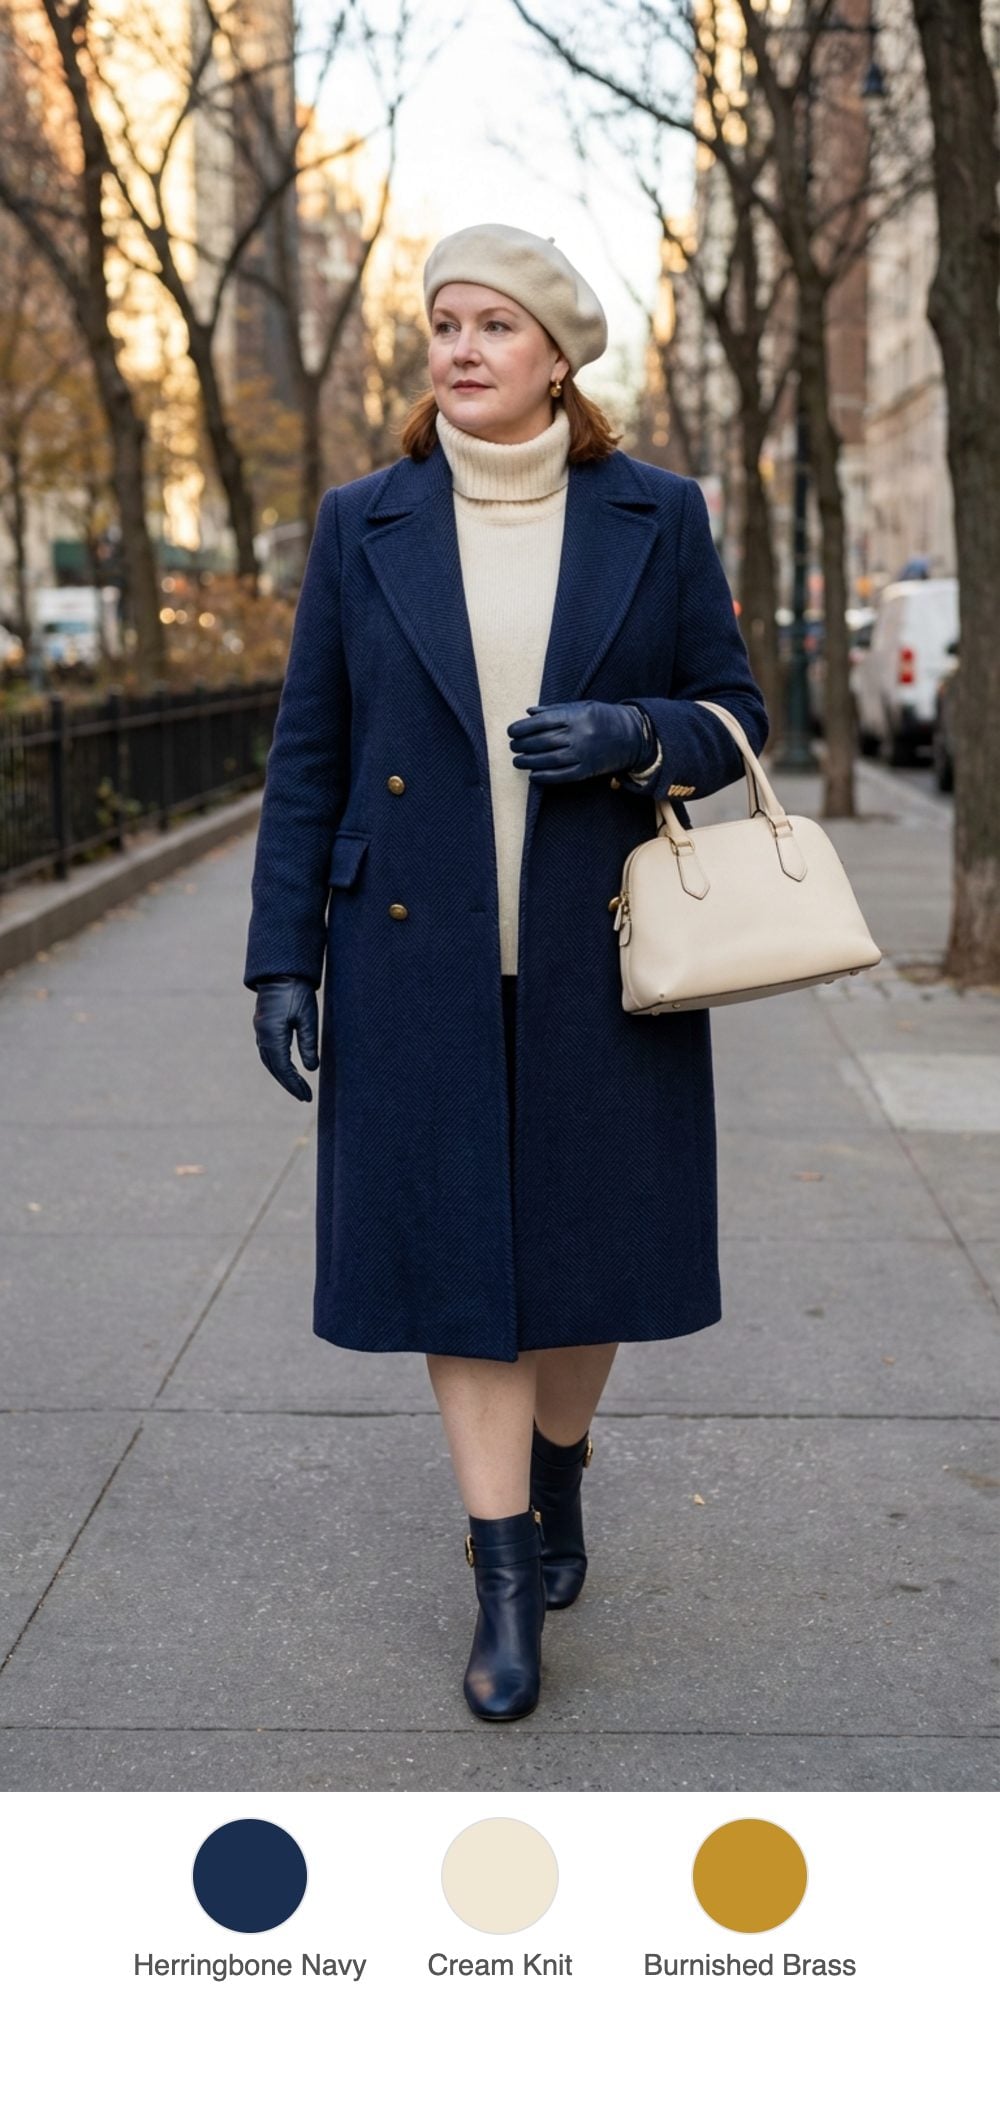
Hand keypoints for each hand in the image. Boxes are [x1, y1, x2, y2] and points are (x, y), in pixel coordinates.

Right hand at [252, 976, 318, 1101]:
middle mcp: (262, 1035)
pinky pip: (268, 1052)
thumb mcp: (307, 1018)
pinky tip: (288, 1069)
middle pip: (274, 1068)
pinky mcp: (263, 1026)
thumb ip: (308, 1044)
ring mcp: (260, 1031)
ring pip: (269, 1061)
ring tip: (297, 1087)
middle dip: (289, 1084)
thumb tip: (311, 1070)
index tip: (307, 1096)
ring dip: (283, 1076)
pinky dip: (278, 1064)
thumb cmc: (297, 992)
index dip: (295, 1084)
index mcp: (272, 1035)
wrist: (281, 971)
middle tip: (304, 1097)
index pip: (283, 1068)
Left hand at [507, 699, 654, 782]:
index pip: (542, 722)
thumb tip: (529, 713)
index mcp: (576, 716)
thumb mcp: (581, 706)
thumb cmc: (602, 718)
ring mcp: (583, 754)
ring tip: (517, 761)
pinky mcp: (587, 770)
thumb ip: (554, 710)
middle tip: (512, 747)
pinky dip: (545, 776)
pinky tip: (533, 775)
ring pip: (549, 759)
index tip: (511, 732)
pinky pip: (562, 775)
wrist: (631, 735)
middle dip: (523, 745)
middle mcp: (579, 735)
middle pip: (543, 742)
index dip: (523, 728)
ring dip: (529, 761)